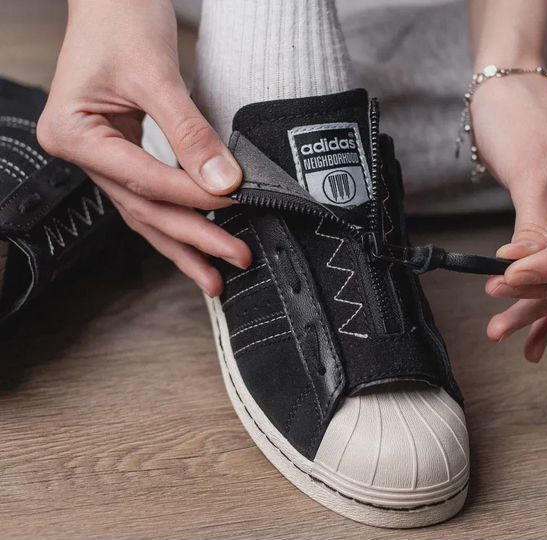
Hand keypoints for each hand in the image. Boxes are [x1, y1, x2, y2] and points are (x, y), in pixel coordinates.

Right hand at [37, 0, 249, 295]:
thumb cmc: (121, 20)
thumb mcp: (157, 75)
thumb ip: (190, 132)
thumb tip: (224, 181)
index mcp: (73, 133)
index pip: (143, 178)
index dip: (192, 195)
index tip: (236, 203)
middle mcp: (82, 152)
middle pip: (145, 207)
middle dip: (194, 237)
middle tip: (235, 258)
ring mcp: (101, 157)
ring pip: (147, 212)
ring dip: (185, 244)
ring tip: (216, 276)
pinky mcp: (123, 155)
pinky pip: (152, 196)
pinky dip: (178, 220)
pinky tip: (198, 244)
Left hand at [471, 74, 546, 361]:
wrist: (511, 96)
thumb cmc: (525, 118)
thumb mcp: (532, 173)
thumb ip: (534, 228)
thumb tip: (522, 274)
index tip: (510, 277)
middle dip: (542, 291)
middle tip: (499, 308)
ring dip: (538, 305)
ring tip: (502, 330)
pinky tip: (533, 339)